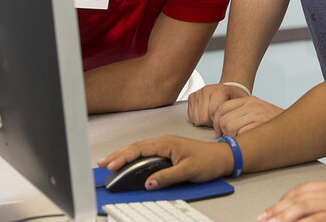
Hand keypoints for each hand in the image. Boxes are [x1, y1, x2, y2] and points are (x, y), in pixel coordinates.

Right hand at [97, 135, 233, 189]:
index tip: (111, 165)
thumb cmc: (209, 160)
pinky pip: (146, 155)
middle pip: (135, 148)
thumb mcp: (188, 170)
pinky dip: (134, 159)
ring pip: (139, 151)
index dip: (123, 157)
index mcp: (166, 143)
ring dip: (124, 157)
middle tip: (102, 164)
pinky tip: (128, 164)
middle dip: (117, 155)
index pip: (139, 149)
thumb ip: (167, 177)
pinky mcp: (168, 153)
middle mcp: (164, 143)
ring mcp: (165, 147)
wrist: (223, 157)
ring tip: (110, 164)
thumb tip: (149, 183)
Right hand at [187, 83, 248, 127]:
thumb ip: (235, 116)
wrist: (229, 89)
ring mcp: (198, 93)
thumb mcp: (240, 106)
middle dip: (211, 122)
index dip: (218, 122)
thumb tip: (231, 132)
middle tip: (218, 119)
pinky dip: (198, 119)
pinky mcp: (191, 97)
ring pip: (196, 118)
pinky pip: (191, 116)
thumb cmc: (234, 99)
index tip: (224, 123)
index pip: (213, 112)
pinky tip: (205, 114)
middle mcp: (207, 89)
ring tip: (212, 117)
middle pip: (203, 117)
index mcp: (220, 90)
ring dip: (204, 121)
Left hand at [212, 96, 282, 138]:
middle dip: (224, 132)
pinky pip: (240, 134)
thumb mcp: (256, 111)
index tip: (219, 132)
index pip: (222, 108)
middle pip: (224, 120)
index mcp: (249, 100)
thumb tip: (220, 125)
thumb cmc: (272, 123)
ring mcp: (258, 115)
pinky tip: (248, 142)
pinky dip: (241, 141)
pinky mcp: (261, 126)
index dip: (217, 122)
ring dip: (232, 138)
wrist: (295, 126)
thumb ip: (240, 113)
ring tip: (242, 140)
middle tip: (232, 138)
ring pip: (229, 127)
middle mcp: (253, 105)